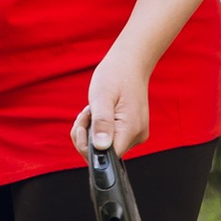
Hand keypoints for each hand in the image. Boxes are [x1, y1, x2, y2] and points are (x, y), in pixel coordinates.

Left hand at [73, 42, 152, 159]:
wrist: (130, 63)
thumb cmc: (116, 75)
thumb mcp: (102, 97)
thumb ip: (101, 123)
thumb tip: (101, 147)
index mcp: (131, 130)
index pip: (106, 156)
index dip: (89, 146)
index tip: (84, 123)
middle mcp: (137, 137)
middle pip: (104, 153)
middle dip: (87, 137)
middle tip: (87, 114)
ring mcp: (136, 135)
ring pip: (105, 147)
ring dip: (91, 132)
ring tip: (92, 110)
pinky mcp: (132, 132)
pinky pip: (110, 139)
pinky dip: (99, 129)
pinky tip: (99, 114)